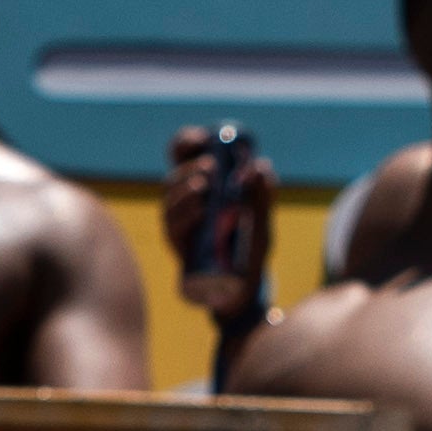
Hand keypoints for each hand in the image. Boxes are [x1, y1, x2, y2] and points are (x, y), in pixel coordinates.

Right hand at [159, 135, 277, 347]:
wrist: (243, 292)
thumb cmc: (250, 253)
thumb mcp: (262, 223)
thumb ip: (262, 197)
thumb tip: (261, 166)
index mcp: (201, 191)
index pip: (183, 159)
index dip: (185, 144)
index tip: (199, 138)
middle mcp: (185, 207)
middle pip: (174, 179)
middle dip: (188, 169)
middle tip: (211, 168)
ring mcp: (179, 228)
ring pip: (169, 203)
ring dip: (184, 190)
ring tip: (203, 186)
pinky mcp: (179, 250)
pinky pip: (174, 230)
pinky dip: (184, 217)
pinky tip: (199, 210)